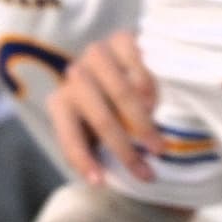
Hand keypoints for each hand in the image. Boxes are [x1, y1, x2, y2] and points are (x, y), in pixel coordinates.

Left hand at [49, 31, 162, 187]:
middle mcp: (74, 76)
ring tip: (159, 145)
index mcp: (62, 102)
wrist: (128, 61)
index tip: (101, 183)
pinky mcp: (121, 38)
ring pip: (121, 93)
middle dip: (125, 150)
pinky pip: (138, 67)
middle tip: (148, 173)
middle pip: (101, 119)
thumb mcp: (99, 131)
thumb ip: (98, 149)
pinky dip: (149, 89)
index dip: (83, 159)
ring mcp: (97, 55)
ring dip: (142, 123)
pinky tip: (157, 105)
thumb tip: (104, 180)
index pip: (69, 135)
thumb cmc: (112, 106)